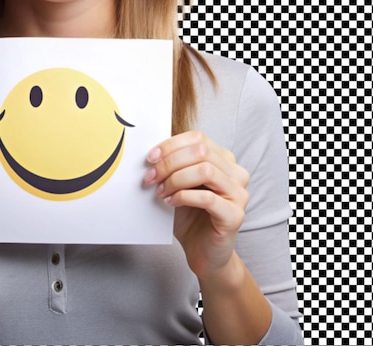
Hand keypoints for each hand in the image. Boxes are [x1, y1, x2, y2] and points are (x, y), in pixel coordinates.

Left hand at [143, 131, 249, 279]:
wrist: (201, 250)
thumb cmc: (189, 215)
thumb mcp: (179, 183)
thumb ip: (173, 164)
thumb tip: (152, 151)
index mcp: (224, 159)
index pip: (198, 138)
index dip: (171, 145)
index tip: (150, 157)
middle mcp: (236, 173)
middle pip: (201, 151)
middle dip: (170, 162)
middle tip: (151, 177)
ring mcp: (239, 194)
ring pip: (205, 171)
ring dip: (175, 179)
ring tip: (160, 191)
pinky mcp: (235, 215)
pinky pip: (207, 198)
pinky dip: (183, 197)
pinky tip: (171, 202)